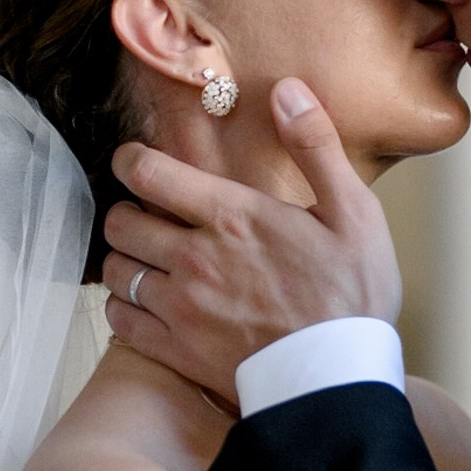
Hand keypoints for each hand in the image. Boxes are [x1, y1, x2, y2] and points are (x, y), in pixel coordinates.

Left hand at [102, 79, 402, 398]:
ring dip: (124, 260)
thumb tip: (287, 90)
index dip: (131, 161)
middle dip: (126, 211)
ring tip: (144, 260)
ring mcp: (180, 308)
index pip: (149, 173)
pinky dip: (123, 308)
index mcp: (233, 217)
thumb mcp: (354, 214)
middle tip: (145, 216)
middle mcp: (195, 259)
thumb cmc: (352, 298)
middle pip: (121, 221)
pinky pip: (120, 320)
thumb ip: (316, 147)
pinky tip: (144, 305)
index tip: (134, 163)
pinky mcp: (175, 352)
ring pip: (116, 270)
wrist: (338, 380)